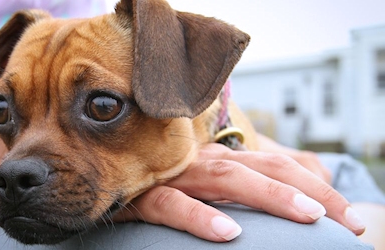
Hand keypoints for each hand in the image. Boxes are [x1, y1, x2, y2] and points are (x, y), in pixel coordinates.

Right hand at [114, 143, 365, 241]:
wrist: (110, 177)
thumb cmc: (168, 186)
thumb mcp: (214, 184)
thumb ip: (255, 180)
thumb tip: (307, 183)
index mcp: (224, 157)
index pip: (279, 161)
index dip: (316, 185)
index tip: (347, 216)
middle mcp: (205, 160)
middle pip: (264, 166)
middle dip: (309, 191)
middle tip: (343, 219)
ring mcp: (177, 174)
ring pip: (228, 178)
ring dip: (269, 195)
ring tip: (307, 217)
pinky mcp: (146, 195)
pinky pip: (173, 206)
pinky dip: (200, 217)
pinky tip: (227, 233)